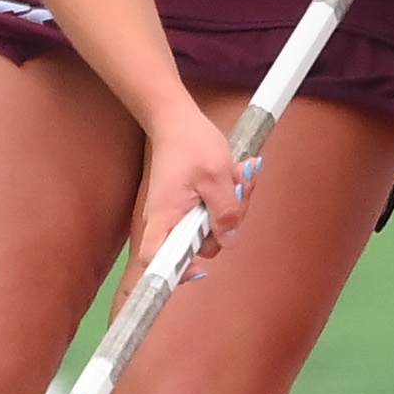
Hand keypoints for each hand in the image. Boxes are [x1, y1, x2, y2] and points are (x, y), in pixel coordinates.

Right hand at [133, 105, 250, 267]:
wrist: (177, 120)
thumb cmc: (192, 144)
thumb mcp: (217, 177)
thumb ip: (225, 212)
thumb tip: (229, 241)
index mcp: (166, 217)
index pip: (155, 260)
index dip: (174, 273)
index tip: (199, 271)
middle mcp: (167, 221)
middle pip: (196, 246)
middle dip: (224, 227)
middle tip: (238, 194)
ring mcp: (177, 213)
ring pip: (208, 228)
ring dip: (230, 207)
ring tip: (237, 178)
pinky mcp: (186, 205)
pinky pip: (208, 214)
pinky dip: (224, 200)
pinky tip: (233, 179)